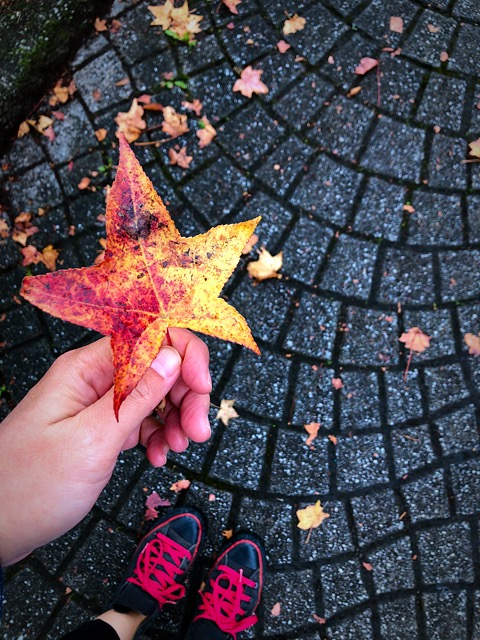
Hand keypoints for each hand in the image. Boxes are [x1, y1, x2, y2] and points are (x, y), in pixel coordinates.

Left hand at [0, 329, 210, 565]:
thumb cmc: (31, 485)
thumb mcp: (92, 440)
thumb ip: (137, 396)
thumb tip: (173, 354)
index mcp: (86, 368)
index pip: (149, 336)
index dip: (183, 354)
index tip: (201, 387)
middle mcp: (94, 379)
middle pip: (157, 365)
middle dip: (185, 393)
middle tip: (197, 431)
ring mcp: (98, 404)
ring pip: (154, 394)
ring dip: (175, 417)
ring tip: (180, 446)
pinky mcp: (101, 428)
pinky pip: (141, 420)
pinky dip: (157, 435)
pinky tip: (159, 456)